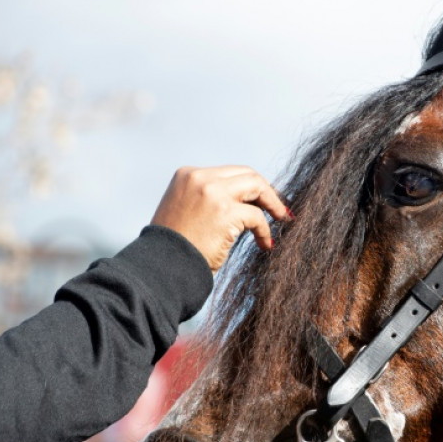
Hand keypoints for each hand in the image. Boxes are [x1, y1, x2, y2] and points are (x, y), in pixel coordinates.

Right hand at [150, 166, 289, 271]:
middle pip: (247, 174)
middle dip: (267, 191)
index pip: (230, 173)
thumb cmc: (175, 248)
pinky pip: (257, 217)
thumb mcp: (187, 211)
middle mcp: (200, 178)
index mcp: (188, 175)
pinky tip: (265, 244)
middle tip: (280, 210)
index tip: (264, 202)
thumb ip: (211, 199)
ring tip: (283, 220)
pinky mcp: (225, 212)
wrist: (159, 267)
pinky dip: (265, 231)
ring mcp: (212, 193)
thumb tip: (249, 202)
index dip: (251, 187)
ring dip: (274, 204)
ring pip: (257, 186)